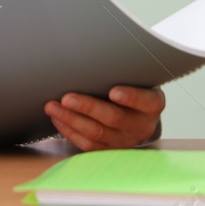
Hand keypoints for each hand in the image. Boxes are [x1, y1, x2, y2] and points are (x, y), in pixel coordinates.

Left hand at [45, 85, 164, 150]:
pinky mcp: (109, 150)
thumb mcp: (136, 80)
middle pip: (114, 118)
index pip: (145, 101)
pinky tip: (57, 118)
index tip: (113, 92)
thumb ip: (123, 73)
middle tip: (67, 98)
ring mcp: (125, 141)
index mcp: (152, 105)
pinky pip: (87, 144)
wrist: (138, 115)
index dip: (130, 97)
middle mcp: (141, 126)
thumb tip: (91, 55)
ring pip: (96, 133)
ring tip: (52, 107)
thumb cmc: (132, 89)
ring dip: (71, 119)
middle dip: (87, 107)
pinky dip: (69, 130)